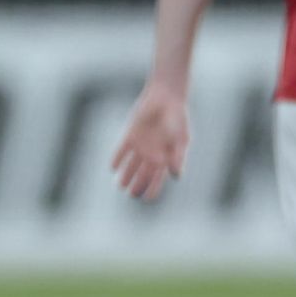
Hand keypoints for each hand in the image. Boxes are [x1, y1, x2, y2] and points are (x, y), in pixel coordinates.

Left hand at [111, 81, 188, 199]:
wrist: (166, 97)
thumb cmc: (178, 118)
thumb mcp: (182, 139)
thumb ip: (179, 157)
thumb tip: (176, 176)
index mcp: (165, 158)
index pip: (158, 179)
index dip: (153, 189)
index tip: (147, 199)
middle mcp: (151, 154)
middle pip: (142, 175)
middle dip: (137, 185)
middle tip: (131, 194)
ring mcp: (140, 145)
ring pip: (130, 166)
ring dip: (126, 176)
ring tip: (121, 186)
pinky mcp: (130, 135)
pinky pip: (122, 150)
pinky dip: (117, 159)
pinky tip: (113, 168)